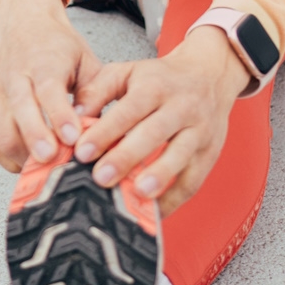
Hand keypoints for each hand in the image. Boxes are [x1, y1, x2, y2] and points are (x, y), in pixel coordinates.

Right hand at [0, 0, 100, 172]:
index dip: (59, 116)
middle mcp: (16, 76)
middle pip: (20, 112)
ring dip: (23, 156)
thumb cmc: (58, 47)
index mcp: (44, 61)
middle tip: (54, 160)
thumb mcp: (86, 60)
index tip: (72, 138)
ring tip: (47, 167)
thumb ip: (92, 93)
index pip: (48, 90)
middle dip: (36, 140)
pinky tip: (29, 162)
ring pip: (2, 133)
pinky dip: (9, 159)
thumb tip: (96, 129)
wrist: (24, 26)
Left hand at [72, 25, 252, 215]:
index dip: (106, 131)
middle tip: (101, 178)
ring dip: (158, 178)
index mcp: (156, 86)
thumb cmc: (159, 79)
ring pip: (180, 156)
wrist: (208, 75)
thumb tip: (75, 117)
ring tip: (136, 195)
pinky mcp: (209, 153)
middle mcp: (181, 107)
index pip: (129, 109)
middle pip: (154, 133)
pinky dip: (174, 199)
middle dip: (126, 157)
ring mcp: (199, 131)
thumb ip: (97, 90)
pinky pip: (193, 180)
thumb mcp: (126, 72)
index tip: (82, 152)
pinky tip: (154, 211)